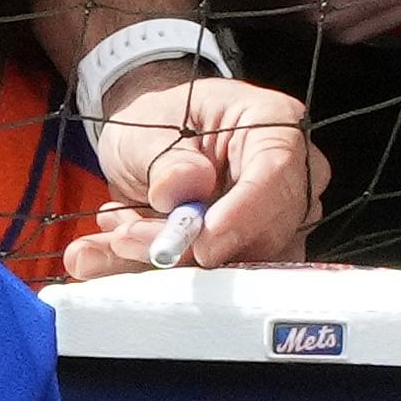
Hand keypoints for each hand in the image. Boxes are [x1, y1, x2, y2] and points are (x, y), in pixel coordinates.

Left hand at [71, 65, 315, 269]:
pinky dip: (161, 273)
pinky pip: (212, 278)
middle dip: (196, 245)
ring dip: (172, 262)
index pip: (276, 171)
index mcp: (272, 125)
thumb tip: (183, 186)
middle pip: (266, 229)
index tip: (207, 236)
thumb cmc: (158, 122)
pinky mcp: (243, 252)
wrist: (145, 144)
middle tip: (133, 239)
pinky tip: (117, 254)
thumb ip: (165, 160)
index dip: (245, 210)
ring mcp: (269, 220)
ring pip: (239, 262)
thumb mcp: (146, 128)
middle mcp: (283, 178)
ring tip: (118, 237)